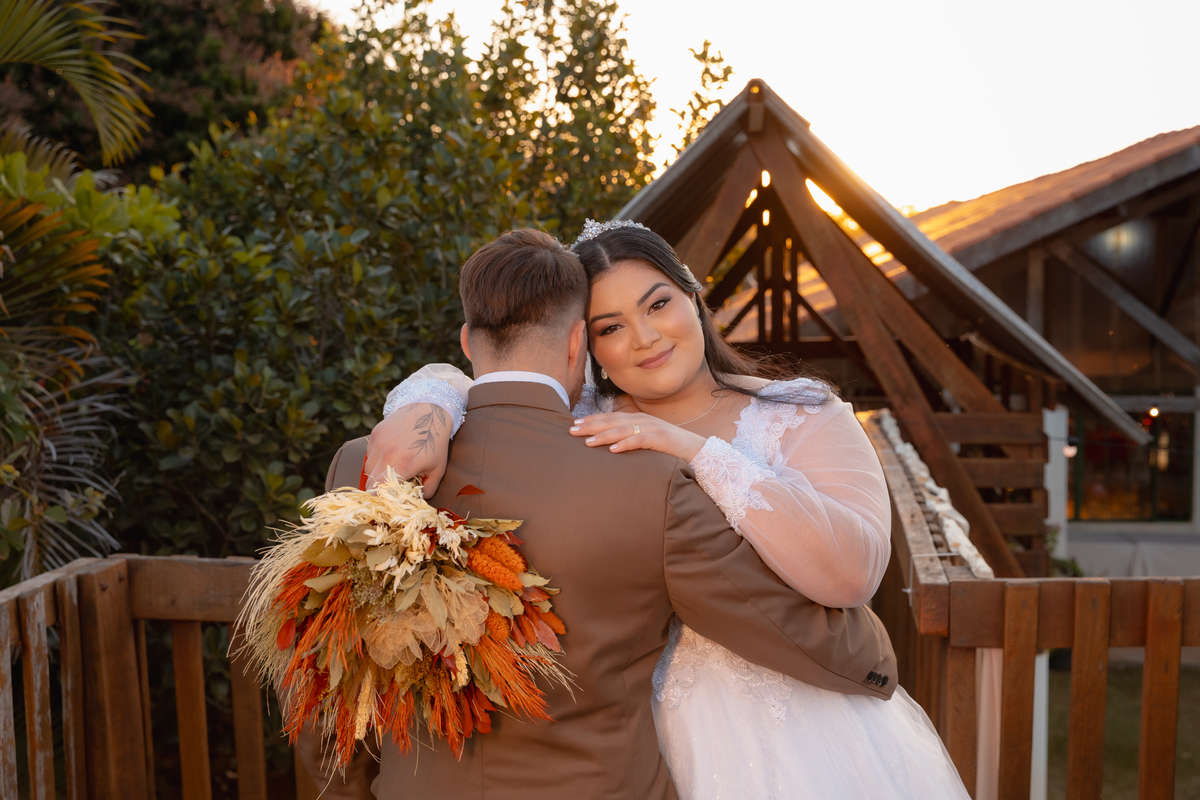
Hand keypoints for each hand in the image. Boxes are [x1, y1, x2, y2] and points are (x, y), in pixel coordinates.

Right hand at [364, 403, 450, 495]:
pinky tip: (389, 455)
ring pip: (368, 468)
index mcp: (403, 465)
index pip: (378, 489)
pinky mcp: (375, 434)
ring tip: (390, 470)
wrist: (428, 410)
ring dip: (375, 474)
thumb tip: (418, 500)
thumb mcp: (438, 468)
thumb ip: (429, 489)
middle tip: (386, 490)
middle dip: (376, 489)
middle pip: (370, 482)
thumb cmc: (434, 442)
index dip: (379, 498)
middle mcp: (387, 455)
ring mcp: (379, 443)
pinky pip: (369, 454)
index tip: (386, 500)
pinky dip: (376, 459)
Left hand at [569, 411, 706, 461]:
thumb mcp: (647, 441)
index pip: (610, 418)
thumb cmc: (669, 448)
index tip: (574, 423)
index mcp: (638, 419)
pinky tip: (614, 450)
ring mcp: (652, 428)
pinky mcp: (661, 438)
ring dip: (604, 435)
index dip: (592, 420)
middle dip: (591, 425)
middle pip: (612, 421)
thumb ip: (631, 439)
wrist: (697, 450)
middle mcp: (643, 420)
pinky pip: (640, 440)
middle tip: (572, 430)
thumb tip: (610, 446)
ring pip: (623, 429)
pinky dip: (626, 444)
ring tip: (588, 442)